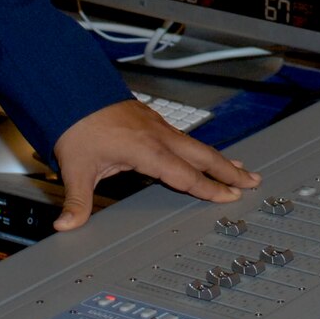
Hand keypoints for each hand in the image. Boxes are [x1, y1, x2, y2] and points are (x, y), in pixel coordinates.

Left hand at [53, 98, 261, 229]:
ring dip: (220, 158)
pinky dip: (202, 149)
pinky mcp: (152, 121)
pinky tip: (202, 153)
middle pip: (203, 155)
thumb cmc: (77, 127)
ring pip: (197, 145)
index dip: (209, 188)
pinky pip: (185, 138)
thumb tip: (66, 225)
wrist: (73, 92)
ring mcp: (158, 126)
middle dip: (230, 170)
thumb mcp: (76, 169)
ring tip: (241, 168)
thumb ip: (77, 201)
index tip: (230, 197)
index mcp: (146, 150)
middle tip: (253, 180)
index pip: (185, 175)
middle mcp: (158, 136)